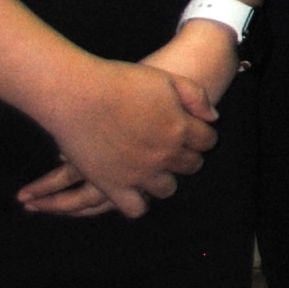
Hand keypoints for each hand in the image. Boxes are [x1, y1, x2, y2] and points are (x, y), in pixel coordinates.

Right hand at [16, 18, 246, 217]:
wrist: (75, 95)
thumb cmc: (120, 82)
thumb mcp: (166, 79)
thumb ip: (195, 97)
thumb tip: (213, 118)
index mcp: (180, 129)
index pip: (208, 142)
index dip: (201, 135)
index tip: (190, 131)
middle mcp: (164, 156)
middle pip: (190, 165)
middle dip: (186, 156)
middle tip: (171, 147)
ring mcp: (138, 174)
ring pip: (166, 189)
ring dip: (164, 178)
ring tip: (153, 167)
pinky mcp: (112, 186)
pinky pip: (135, 208)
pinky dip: (138, 202)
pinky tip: (134, 187)